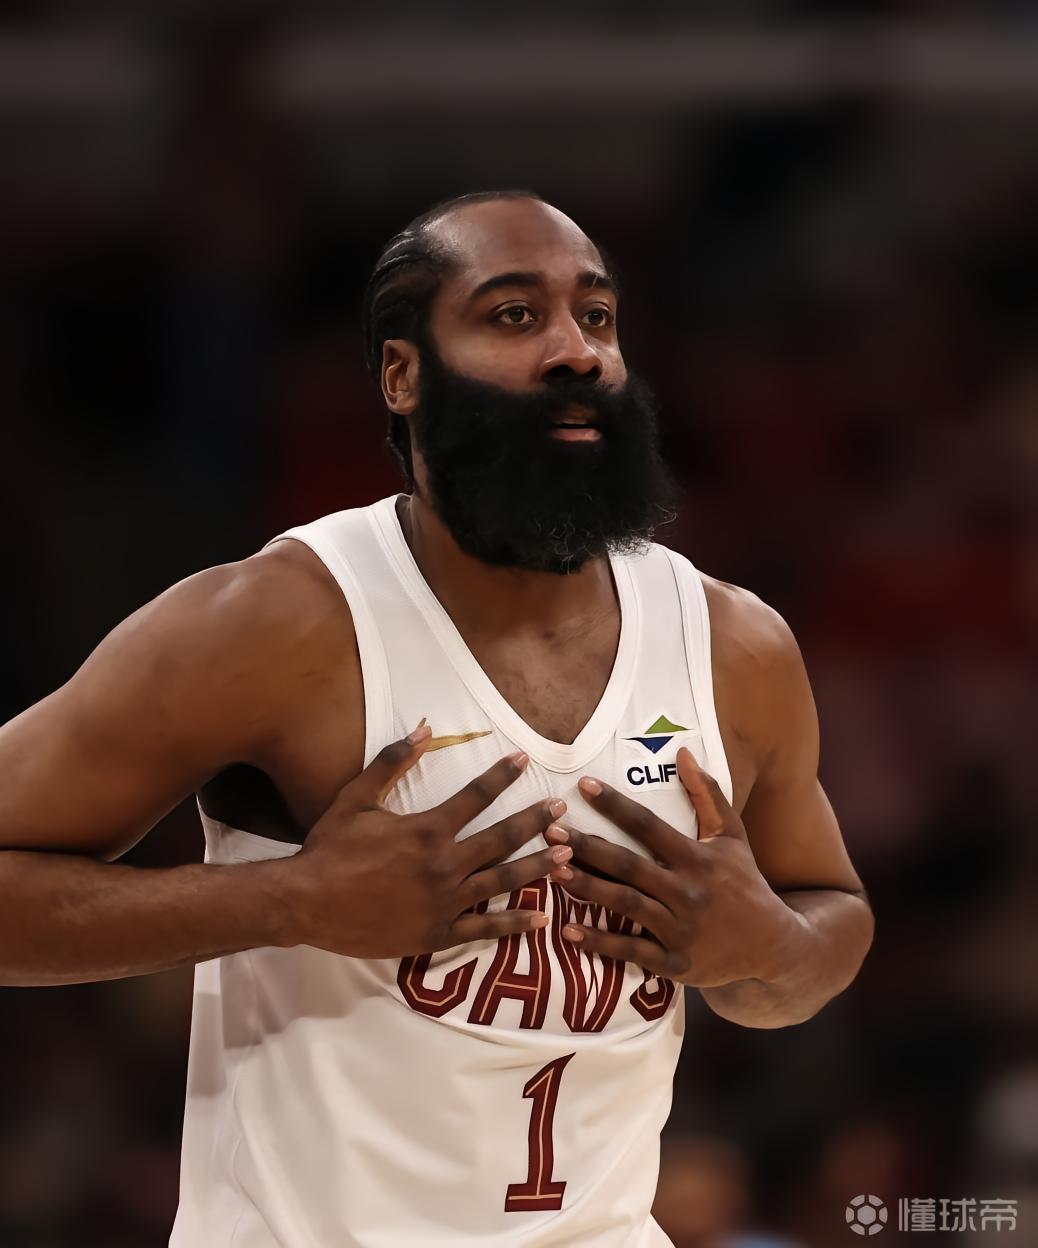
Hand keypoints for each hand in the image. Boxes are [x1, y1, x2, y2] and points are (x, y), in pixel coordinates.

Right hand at [284, 724, 572, 958]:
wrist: (305, 902)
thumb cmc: (330, 848)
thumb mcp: (357, 798)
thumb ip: (393, 761)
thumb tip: (425, 728)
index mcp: (427, 829)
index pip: (476, 796)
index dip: (502, 776)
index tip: (524, 761)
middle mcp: (444, 865)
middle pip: (502, 839)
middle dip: (534, 821)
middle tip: (561, 810)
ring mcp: (444, 902)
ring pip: (502, 882)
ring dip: (537, 867)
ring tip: (567, 855)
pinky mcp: (438, 933)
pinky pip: (485, 929)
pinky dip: (516, 924)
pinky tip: (542, 918)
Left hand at [544, 747, 798, 986]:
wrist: (773, 945)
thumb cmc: (744, 883)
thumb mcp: (732, 836)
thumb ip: (707, 794)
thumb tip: (683, 752)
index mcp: (697, 858)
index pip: (649, 825)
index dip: (615, 805)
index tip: (583, 785)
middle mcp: (687, 891)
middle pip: (629, 865)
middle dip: (588, 848)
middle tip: (550, 833)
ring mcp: (680, 929)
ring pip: (626, 905)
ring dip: (589, 888)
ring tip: (553, 873)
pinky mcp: (675, 963)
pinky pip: (631, 951)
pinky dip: (599, 942)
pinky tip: (568, 930)